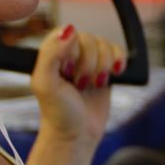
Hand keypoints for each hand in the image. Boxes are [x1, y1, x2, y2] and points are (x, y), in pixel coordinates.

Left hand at [30, 25, 125, 146]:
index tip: (67, 72)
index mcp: (52, 51)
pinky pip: (119, 52)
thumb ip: (51, 54)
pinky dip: (118, 63)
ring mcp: (89, 59)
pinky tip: (112, 76)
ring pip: (106, 45)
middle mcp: (70, 52)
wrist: (77, 135)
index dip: (73, 51)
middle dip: (88, 64)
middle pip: (90, 39)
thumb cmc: (57, 112)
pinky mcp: (106, 69)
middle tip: (79, 85)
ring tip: (91, 85)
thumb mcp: (45, 83)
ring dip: (102, 68)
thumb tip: (70, 30)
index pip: (69, 32)